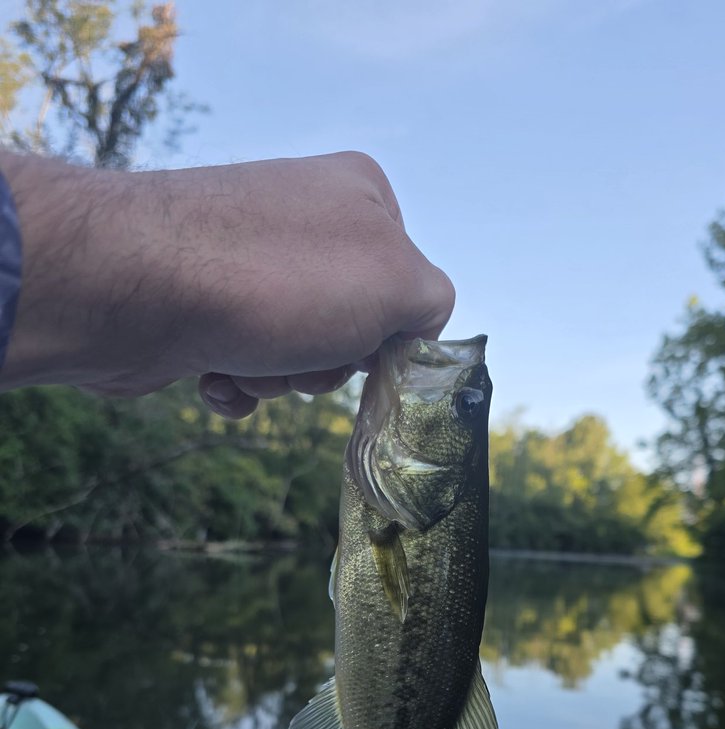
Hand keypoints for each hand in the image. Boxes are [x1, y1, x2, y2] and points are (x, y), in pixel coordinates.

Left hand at [0, 151, 453, 415]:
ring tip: (245, 359)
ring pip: (297, 350)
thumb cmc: (277, 281)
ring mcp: (246, 255)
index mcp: (362, 192)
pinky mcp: (199, 297)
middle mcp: (304, 213)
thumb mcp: (396, 286)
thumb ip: (433, 304)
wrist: (132, 287)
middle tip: (297, 355)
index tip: (364, 346)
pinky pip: (243, 360)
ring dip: (278, 377)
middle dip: (326, 361)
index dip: (391, 333)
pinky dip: (235, 382)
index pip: (411, 284)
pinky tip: (212, 374)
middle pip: (352, 324)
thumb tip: (414, 328)